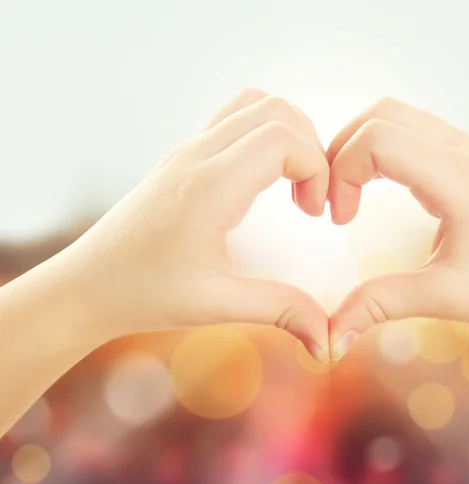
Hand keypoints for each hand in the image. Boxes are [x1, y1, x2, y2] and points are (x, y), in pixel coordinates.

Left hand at [67, 89, 330, 362]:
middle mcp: (197, 156)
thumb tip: (328, 339)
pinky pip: (233, 121)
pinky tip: (263, 183)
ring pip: (254, 106)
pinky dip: (264, 138)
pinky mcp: (182, 158)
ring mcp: (187, 151)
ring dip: (288, 137)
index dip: (317, 167)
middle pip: (275, 112)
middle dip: (310, 150)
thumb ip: (280, 310)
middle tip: (310, 202)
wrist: (88, 285)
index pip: (282, 138)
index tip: (316, 213)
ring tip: (293, 186)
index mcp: (208, 187)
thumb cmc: (144, 294)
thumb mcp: (216, 304)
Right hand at [327, 97, 468, 359]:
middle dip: (342, 153)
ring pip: (398, 118)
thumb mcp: (441, 297)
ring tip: (350, 198)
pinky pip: (416, 134)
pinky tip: (379, 193)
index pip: (377, 139)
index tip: (337, 219)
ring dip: (362, 150)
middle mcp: (467, 150)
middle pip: (381, 115)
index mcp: (460, 178)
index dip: (341, 172)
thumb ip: (378, 306)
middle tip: (333, 202)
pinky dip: (384, 154)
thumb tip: (331, 337)